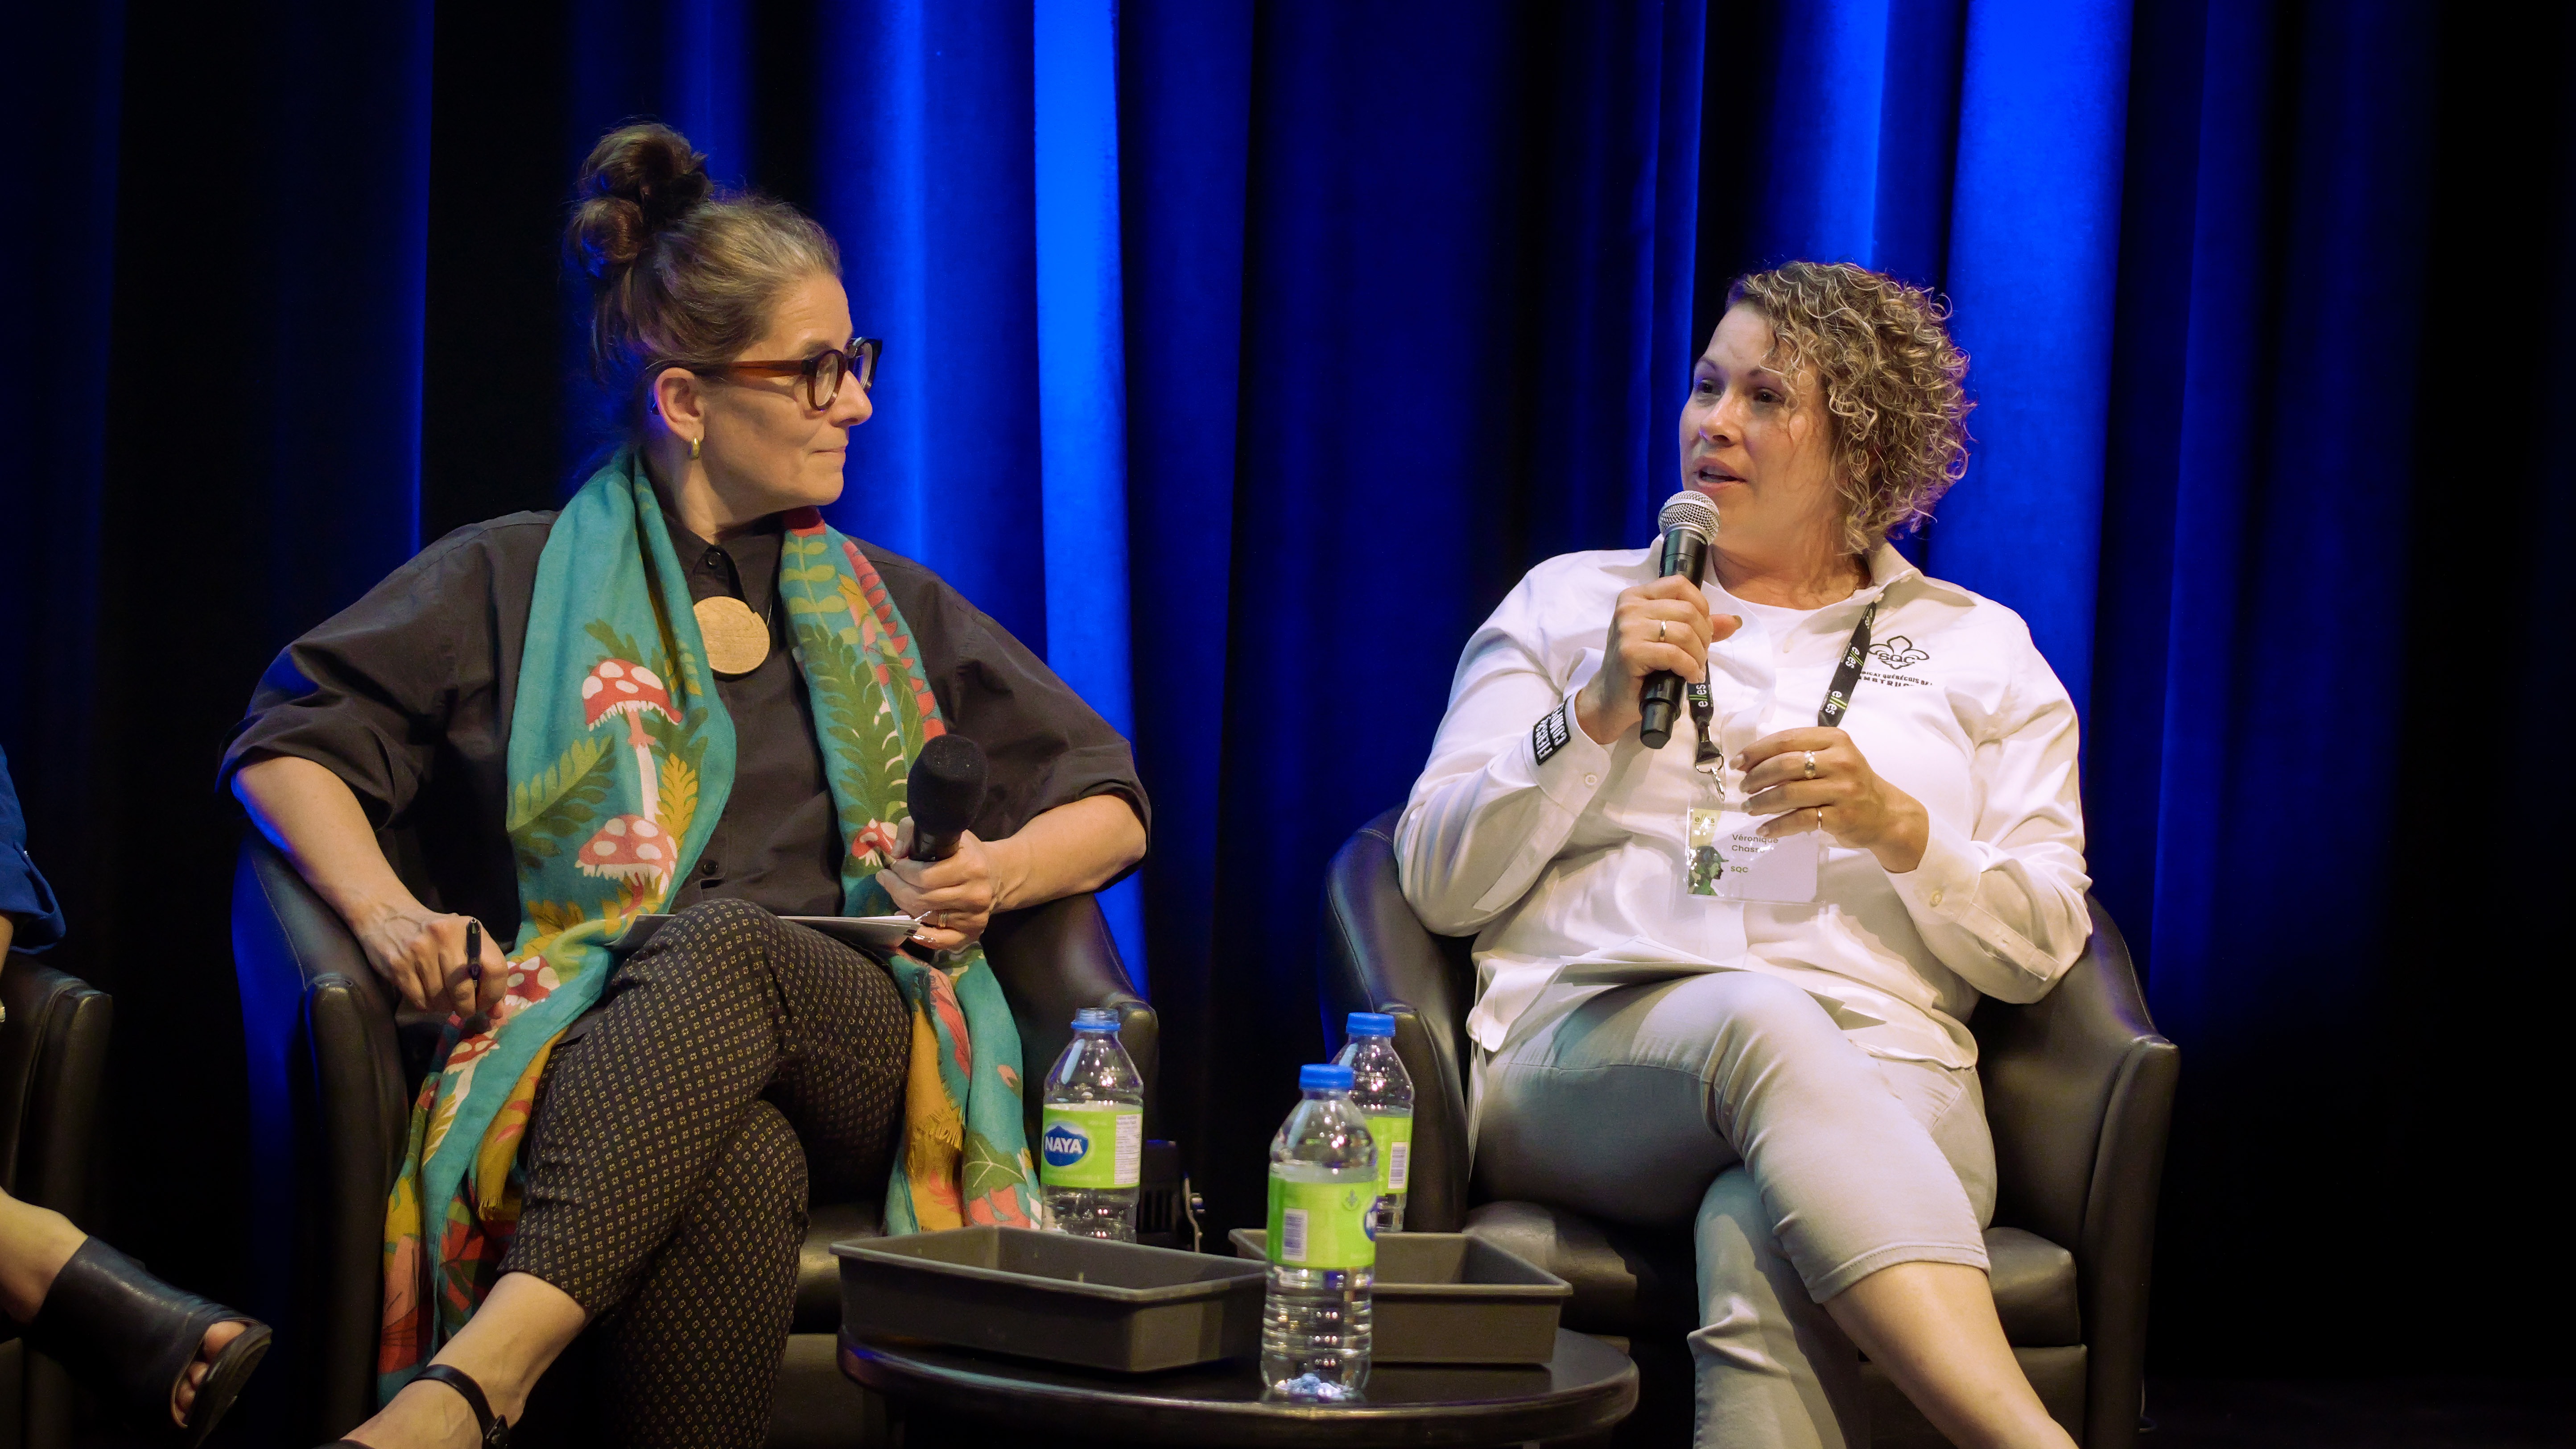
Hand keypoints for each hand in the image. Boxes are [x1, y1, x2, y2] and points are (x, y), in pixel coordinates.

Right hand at [349, 900, 507, 1016]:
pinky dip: (426, 1005)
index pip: (496, 968)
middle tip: (465, 1010)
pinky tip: (426, 996)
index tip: (487, 1004)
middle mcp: (445, 937)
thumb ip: (484, 971)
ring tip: (444, 1000)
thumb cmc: (434, 932)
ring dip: (445, 1007)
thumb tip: (496, 1013)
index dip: (494, 994)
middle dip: (467, 1008)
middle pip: (464, 990)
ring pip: (440, 999)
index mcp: (469, 929)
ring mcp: (419, 951)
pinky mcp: (398, 965)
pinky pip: (420, 1000)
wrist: (386, 914)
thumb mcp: (462, 940)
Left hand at [880, 819, 1005, 950]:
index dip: (902, 871)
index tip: (895, 865)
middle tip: (886, 878)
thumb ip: (914, 831)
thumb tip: (896, 853)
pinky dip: (918, 933)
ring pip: (924, 917)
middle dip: (895, 887)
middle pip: (921, 899)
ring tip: (896, 892)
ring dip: (901, 905)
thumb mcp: (946, 833)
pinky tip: (906, 920)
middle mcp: (975, 895)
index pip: (925, 876)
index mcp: (971, 867)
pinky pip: (939, 941)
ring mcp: (974, 917)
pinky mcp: (971, 933)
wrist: (997, 875)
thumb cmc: (966, 853)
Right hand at [1574, 575, 1743, 743]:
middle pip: (1688, 611)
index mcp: (1636, 596)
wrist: (1612, 697)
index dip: (1701, 606)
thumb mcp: (1667, 638)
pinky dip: (1690, 668)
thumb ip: (1698, 625)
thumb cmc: (1640, 666)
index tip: (1702, 630)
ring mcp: (1627, 628)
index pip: (1680, 584)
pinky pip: (1675, 655)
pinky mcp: (1630, 652)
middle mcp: (1629, 607)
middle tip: (1700, 656)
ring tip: (1695, 668)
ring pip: (1685, 633)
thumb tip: (1734, 621)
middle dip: (1704, 637)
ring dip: (1699, 655)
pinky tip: (1689, 677)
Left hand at [1737, 728, 1928, 872]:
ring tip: (1749, 807)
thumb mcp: (1833, 758)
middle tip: (1743, 788)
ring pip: (1789, 793)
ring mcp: (1843, 790)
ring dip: (1761, 802)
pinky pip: (1800, 820)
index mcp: (1835, 740)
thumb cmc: (1851, 783)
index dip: (1757, 751)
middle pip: (1784, 765)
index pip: (1786, 739)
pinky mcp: (1842, 817)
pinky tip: (1765, 829)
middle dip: (1756, 777)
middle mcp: (1841, 761)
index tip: (1738, 763)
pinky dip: (1777, 826)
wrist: (1886, 814)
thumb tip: (1750, 763)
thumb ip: (1799, 755)